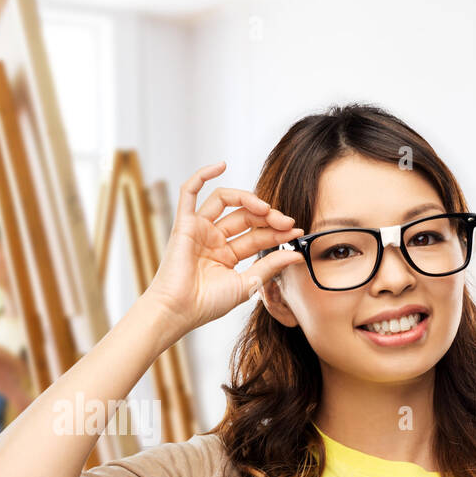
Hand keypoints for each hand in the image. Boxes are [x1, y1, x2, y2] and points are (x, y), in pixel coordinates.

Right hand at [142, 161, 303, 337]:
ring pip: (225, 201)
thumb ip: (269, 267)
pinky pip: (190, 192)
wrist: (178, 311)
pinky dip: (203, 175)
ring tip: (266, 208)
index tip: (297, 232)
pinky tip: (222, 165)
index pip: (257, 236)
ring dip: (248, 199)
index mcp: (226, 255)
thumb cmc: (206, 304)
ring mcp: (198, 229)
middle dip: (269, 217)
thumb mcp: (246, 285)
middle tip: (287, 222)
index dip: (278, 232)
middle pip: (245, 217)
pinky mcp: (183, 223)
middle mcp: (213, 239)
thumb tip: (296, 256)